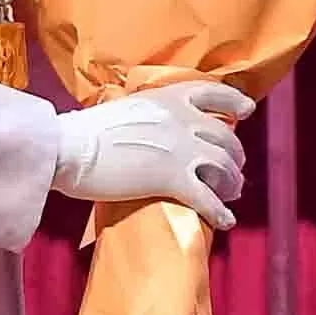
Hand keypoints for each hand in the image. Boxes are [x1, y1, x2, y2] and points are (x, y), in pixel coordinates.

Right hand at [54, 80, 252, 231]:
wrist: (68, 148)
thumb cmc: (86, 132)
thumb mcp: (127, 109)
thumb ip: (151, 116)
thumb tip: (155, 130)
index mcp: (169, 98)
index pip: (212, 93)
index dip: (235, 102)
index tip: (247, 110)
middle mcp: (183, 120)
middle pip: (226, 138)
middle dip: (235, 156)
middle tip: (234, 171)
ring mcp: (181, 149)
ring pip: (225, 167)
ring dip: (232, 183)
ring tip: (230, 195)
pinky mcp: (173, 179)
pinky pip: (208, 199)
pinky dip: (221, 212)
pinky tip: (226, 221)